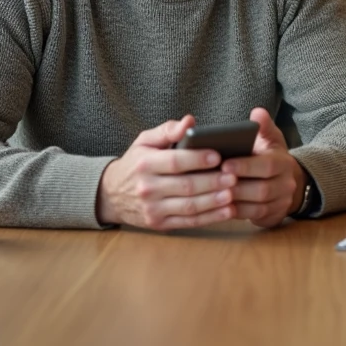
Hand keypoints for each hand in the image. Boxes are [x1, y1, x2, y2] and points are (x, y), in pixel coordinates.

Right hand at [96, 115, 237, 230]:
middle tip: (234, 176)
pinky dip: (210, 218)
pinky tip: (226, 211)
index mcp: (145, 164)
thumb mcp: (145, 141)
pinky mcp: (159, 224)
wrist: (112, 194)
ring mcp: (152, 209)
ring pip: (189, 206)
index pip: (174, 161)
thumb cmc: (136, 162)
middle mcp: (147, 188)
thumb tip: (190, 122)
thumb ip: (168, 130)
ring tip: (233, 194)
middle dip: (212, 182)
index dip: (197, 159)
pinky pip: (188, 222)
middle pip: (185, 186)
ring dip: (213, 202)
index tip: (218, 156)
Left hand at [220, 107, 306, 228]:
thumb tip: (257, 112)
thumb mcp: (271, 139)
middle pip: (262, 189)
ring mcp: (281, 203)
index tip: (224, 164)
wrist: (288, 182)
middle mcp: (286, 184)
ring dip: (234, 202)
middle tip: (214, 183)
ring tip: (213, 195)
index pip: (267, 165)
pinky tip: (219, 207)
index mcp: (284, 163)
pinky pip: (253, 218)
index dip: (246, 166)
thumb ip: (264, 127)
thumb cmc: (270, 157)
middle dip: (237, 187)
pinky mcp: (273, 217)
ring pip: (257, 206)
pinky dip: (236, 214)